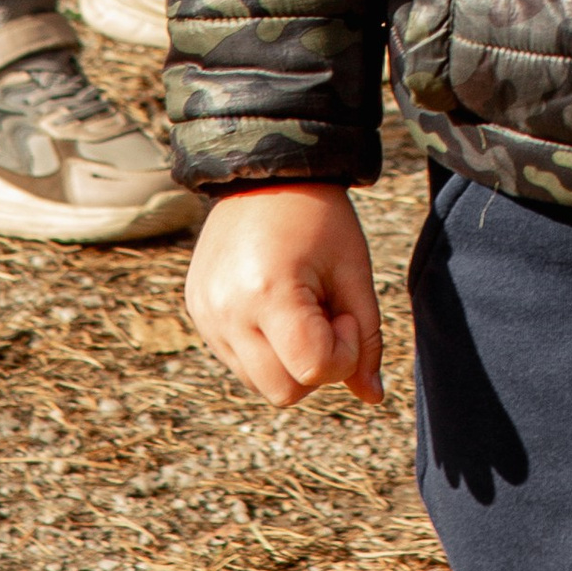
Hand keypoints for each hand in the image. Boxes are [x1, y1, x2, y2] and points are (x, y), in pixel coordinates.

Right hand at [187, 183, 384, 410]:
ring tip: (300, 306)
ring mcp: (206, 316)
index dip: (342, 352)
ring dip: (289, 360)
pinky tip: (276, 305)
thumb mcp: (354, 271)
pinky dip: (265, 348)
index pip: (312, 370)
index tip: (345, 311)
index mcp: (268, 294)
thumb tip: (373, 397)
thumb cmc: (319, 218)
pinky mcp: (198, 314)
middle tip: (326, 312)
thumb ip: (367, 337)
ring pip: (260, 384)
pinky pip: (239, 361)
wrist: (267, 173)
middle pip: (283, 392)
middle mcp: (227, 312)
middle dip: (316, 365)